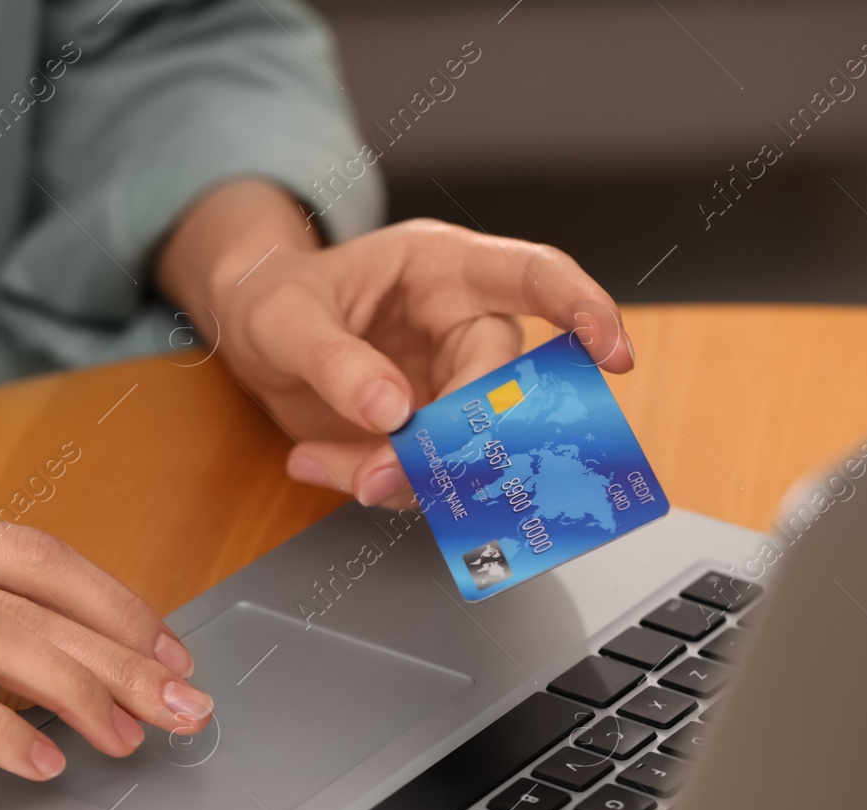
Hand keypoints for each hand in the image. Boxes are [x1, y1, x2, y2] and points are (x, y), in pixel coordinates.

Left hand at [157, 182, 633, 508]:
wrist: (253, 336)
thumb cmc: (276, 298)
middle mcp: (461, 326)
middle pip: (503, 386)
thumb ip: (337, 362)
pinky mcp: (428, 435)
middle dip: (459, 436)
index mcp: (443, 269)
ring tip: (336, 466)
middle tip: (392, 469)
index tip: (614, 354)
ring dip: (408, 473)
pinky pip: (425, 476)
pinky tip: (320, 462)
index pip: (533, 277)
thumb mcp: (286, 318)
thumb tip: (392, 411)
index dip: (584, 309)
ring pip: (468, 446)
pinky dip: (374, 483)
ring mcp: (449, 385)